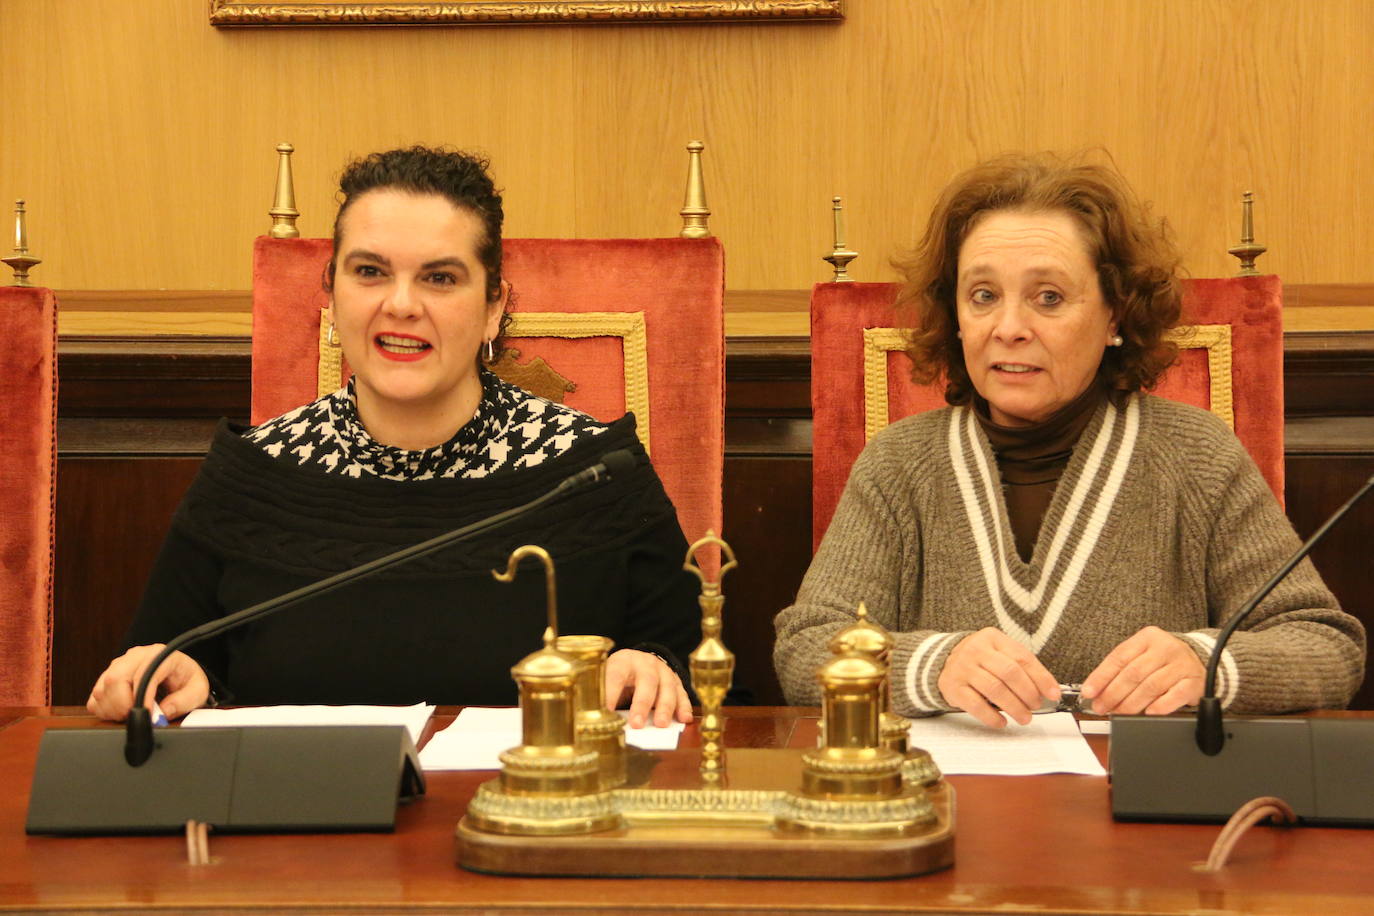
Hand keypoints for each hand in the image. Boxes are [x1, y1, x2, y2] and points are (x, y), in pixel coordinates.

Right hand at [86, 644, 209, 722]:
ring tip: (131, 714)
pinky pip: (95, 697)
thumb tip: (162, 712)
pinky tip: (119, 712)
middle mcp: (135, 656)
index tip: (149, 714)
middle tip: (137, 716)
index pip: (144, 673)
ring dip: (114, 709)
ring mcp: (118, 666)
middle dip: (124, 704)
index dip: (143, 696)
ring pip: (102, 688)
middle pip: (116, 679)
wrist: (179, 675)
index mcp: (159, 654)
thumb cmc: (187, 680)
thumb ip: (183, 701)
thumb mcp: (197, 690)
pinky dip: (103, 710)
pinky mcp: (106, 678)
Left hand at [603, 649, 692, 728]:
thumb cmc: (620, 677)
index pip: (617, 675)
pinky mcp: (675, 680)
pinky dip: (683, 707)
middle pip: (646, 681)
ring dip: (665, 707)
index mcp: (623, 662)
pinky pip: (681, 693)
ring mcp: (663, 670)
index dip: (612, 692)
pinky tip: (684, 719)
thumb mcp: (608, 681)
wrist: (637, 663)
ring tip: (661, 724)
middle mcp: (645, 663)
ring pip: (667, 687)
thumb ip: (608, 697)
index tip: (608, 709)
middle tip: (637, 724)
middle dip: (642, 704)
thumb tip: (607, 721)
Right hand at [937, 627, 1059, 726]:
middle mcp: (975, 649)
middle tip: (1035, 706)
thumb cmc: (981, 660)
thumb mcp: (1000, 653)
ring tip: (1024, 717)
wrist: (944, 662)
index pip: (1022, 658)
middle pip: (1009, 672)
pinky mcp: (952, 686)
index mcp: (993, 638)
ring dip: (1014, 707)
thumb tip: (1049, 691)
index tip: (1053, 694)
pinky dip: (992, 717)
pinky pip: (976, 705)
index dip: (1041, 678)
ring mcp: (962, 667)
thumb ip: (1023, 667)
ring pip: (994, 689)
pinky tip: (1002, 722)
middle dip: (1028, 693)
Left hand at [1081, 626, 1204, 714]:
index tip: (1089, 692)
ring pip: (1151, 686)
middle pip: (1133, 673)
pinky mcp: (1195, 682)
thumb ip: (1121, 669)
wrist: (1201, 661)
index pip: (1119, 657)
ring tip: (1118, 713)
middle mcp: (1165, 648)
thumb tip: (1096, 691)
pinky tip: (1148, 713)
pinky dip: (1160, 706)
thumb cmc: (1164, 660)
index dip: (1101, 676)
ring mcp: (1182, 664)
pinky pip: (1175, 695)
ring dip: (1131, 703)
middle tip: (1101, 708)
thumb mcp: (1142, 655)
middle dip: (1113, 694)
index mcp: (1147, 637)